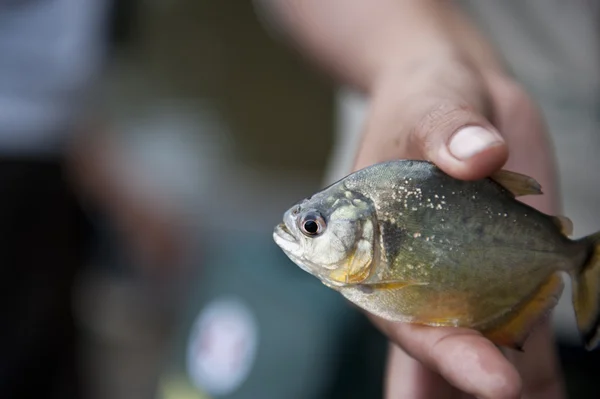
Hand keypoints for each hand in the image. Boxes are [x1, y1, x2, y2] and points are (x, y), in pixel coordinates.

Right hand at [353, 59, 565, 398]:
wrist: (459, 94)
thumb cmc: (422, 99)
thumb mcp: (428, 104)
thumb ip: (446, 130)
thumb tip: (479, 154)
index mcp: (376, 248)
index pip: (403, 311)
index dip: (443, 350)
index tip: (494, 379)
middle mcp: (418, 271)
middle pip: (442, 342)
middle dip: (472, 378)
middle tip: (514, 398)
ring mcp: (465, 270)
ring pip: (484, 338)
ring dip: (511, 376)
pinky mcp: (505, 262)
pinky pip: (523, 307)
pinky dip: (540, 344)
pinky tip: (557, 372)